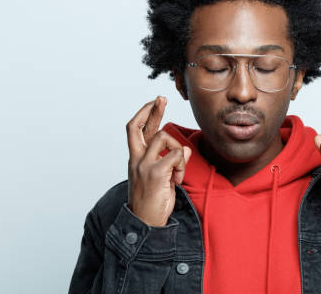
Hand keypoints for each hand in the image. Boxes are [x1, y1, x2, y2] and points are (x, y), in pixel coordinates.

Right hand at [125, 96, 191, 226]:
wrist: (144, 223)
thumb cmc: (152, 201)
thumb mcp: (161, 177)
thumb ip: (170, 160)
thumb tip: (185, 150)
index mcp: (135, 159)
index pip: (136, 130)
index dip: (145, 114)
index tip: (154, 102)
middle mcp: (136, 159)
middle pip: (138, 126)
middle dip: (151, 109)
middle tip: (161, 97)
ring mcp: (144, 165)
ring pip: (163, 137)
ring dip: (177, 150)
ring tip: (177, 172)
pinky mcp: (155, 172)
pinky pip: (176, 155)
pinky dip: (181, 164)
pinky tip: (177, 179)